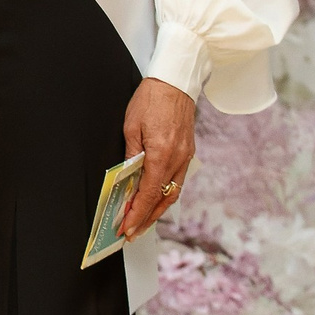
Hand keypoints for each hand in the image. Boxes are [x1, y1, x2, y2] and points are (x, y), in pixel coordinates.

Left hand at [118, 79, 196, 238]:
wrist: (175, 81)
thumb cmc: (151, 99)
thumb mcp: (131, 127)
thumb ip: (131, 156)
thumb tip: (127, 180)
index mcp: (161, 154)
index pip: (148, 194)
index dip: (137, 214)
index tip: (127, 228)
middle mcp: (177, 159)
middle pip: (163, 200)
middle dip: (147, 219)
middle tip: (132, 233)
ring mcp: (186, 157)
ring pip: (173, 193)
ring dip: (158, 210)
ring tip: (142, 222)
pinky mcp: (188, 152)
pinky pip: (178, 180)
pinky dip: (166, 194)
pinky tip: (156, 200)